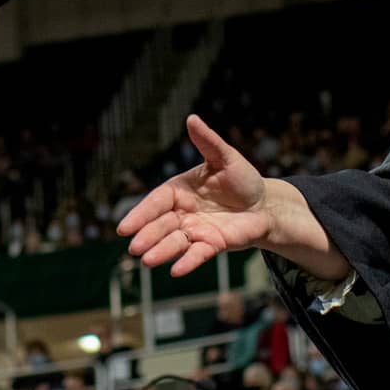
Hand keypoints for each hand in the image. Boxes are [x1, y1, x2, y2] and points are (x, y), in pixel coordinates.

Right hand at [117, 115, 271, 276]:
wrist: (265, 204)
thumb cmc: (242, 179)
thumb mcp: (226, 157)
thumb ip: (208, 141)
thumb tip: (192, 118)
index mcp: (180, 190)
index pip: (156, 202)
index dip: (140, 214)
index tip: (124, 228)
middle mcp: (183, 213)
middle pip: (160, 225)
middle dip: (147, 236)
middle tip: (133, 248)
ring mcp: (196, 230)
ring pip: (175, 242)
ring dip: (161, 251)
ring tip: (147, 261)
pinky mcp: (213, 245)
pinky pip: (198, 254)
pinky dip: (188, 262)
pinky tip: (176, 271)